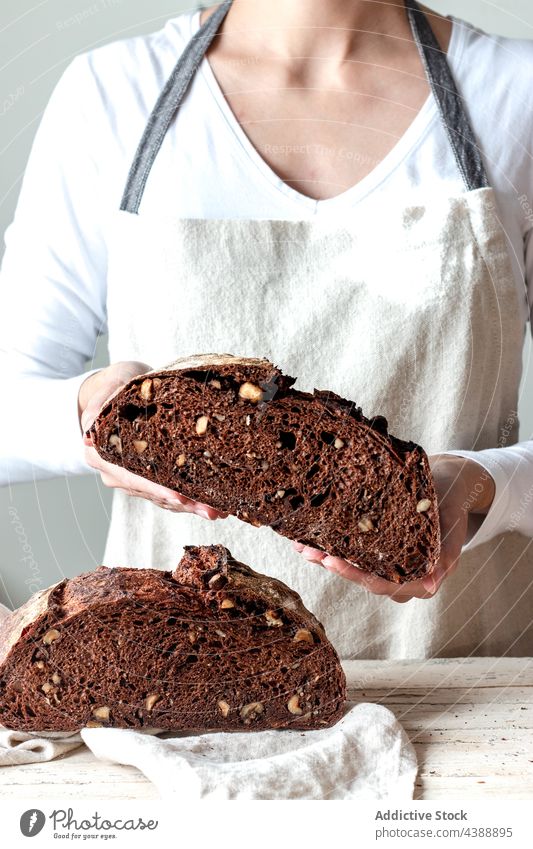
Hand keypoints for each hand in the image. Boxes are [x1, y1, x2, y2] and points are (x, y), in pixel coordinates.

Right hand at [79, 361, 226, 519]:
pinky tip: (213, 505)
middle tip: (211, 511)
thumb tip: (89, 426)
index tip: (179, 496)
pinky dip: (189, 501)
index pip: (130, 475)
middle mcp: (113, 471)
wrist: (120, 390)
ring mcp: (130, 479)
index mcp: (101, 452)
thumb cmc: (120, 383)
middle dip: (182, 503)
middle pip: (150, 492)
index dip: (155, 488)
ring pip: (161, 498)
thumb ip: (102, 400)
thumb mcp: (113, 382)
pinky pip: (167, 495)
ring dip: (190, 506)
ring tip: (217, 510)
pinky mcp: (146, 480)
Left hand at [293, 454, 494, 602]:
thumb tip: (432, 586)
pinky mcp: (376, 555)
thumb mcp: (452, 524)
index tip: (333, 562)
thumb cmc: (450, 502)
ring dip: (326, 559)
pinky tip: (305, 542)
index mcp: (423, 579)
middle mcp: (403, 579)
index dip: (357, 576)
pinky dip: (329, 548)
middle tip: (310, 552)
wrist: (447, 484)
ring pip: (354, 569)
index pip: (386, 584)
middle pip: (364, 578)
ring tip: (301, 546)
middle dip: (335, 566)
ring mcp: (387, 568)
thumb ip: (446, 554)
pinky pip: (351, 556)